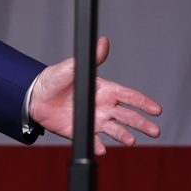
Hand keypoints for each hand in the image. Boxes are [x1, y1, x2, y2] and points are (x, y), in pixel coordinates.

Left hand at [29, 36, 161, 155]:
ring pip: (115, 130)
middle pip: (128, 116)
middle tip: (155, 131)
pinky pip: (92, 140)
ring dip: (124, 136)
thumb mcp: (72, 67)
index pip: (130, 97)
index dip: (144, 103)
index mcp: (105, 90)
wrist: (33, 96)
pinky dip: (97, 145)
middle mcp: (103, 106)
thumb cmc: (54, 79)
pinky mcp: (80, 130)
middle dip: (142, 123)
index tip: (157, 110)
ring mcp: (94, 119)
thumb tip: (103, 41)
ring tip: (130, 141)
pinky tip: (101, 149)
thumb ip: (91, 59)